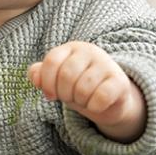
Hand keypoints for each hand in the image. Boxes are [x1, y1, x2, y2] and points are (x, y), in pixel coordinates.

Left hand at [27, 42, 145, 142]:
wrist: (109, 101)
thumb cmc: (78, 87)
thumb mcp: (56, 81)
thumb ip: (40, 75)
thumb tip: (34, 77)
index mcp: (72, 48)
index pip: (52, 61)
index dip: (47, 83)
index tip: (50, 95)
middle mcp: (91, 51)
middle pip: (66, 75)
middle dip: (64, 94)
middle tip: (71, 98)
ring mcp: (107, 64)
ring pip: (83, 88)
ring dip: (80, 101)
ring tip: (84, 100)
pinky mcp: (120, 81)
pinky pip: (101, 97)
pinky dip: (94, 107)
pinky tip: (96, 104)